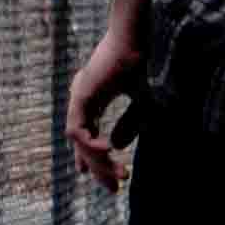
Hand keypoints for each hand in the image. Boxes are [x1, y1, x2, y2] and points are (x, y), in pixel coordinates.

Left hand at [61, 23, 140, 186]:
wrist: (143, 38)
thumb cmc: (146, 63)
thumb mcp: (144, 102)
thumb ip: (130, 124)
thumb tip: (116, 147)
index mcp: (95, 97)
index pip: (88, 134)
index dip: (94, 160)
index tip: (110, 181)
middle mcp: (83, 97)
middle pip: (82, 143)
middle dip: (100, 168)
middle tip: (117, 186)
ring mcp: (80, 96)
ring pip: (79, 141)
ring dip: (98, 160)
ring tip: (120, 173)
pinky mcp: (81, 94)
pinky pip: (78, 130)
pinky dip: (90, 145)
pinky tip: (109, 151)